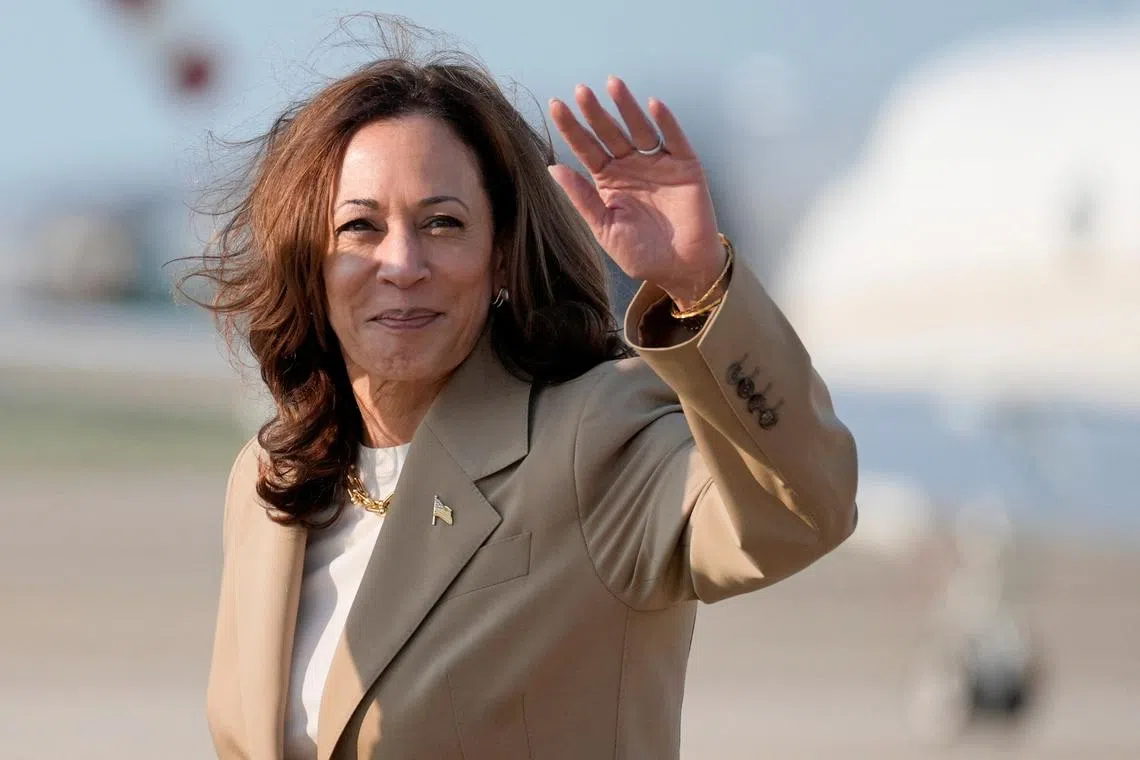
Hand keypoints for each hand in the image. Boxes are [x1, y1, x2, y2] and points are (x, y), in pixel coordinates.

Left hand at [548, 77, 725, 309]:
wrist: (681, 269)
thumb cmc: (641, 254)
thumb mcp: (605, 228)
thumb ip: (582, 198)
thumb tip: (553, 168)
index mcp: (608, 181)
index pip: (587, 148)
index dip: (572, 128)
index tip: (556, 105)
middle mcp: (631, 167)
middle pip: (610, 133)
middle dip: (595, 112)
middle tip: (581, 91)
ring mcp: (658, 164)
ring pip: (640, 129)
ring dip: (627, 106)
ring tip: (613, 84)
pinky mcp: (685, 166)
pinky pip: (675, 139)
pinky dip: (666, 122)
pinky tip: (653, 105)